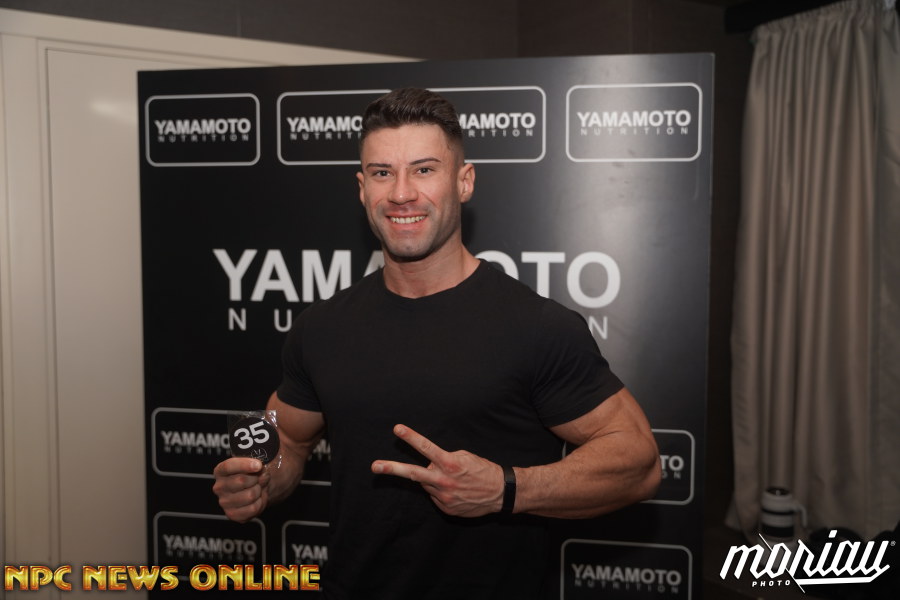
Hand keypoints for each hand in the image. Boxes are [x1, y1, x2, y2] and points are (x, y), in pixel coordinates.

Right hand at [212, 457, 269, 522]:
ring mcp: (224, 502)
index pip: (229, 466)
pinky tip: (256, 499)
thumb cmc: (252, 473)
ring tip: (257, 488)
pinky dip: (260, 503)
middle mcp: (219, 487)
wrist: (256, 489)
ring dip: (259, 491)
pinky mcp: (232, 514)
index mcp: (220, 471)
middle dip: (256, 478)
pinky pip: (252, 508)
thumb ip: (257, 463)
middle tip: (259, 478)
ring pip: (250, 495)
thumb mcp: (253, 463)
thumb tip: (262, 471)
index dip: (244, 465)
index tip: (258, 465)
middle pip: (241, 480)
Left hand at [371, 424, 504, 517]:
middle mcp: (444, 481)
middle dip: (391, 469)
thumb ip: (444, 459)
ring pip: (426, 484)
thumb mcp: (465, 457)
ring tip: (453, 479)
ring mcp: (443, 497)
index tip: (397, 429)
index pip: (426, 448)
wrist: (501, 494)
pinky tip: (456, 491)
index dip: (411, 437)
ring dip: (432, 479)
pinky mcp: (445, 509)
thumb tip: (429, 464)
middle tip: (374, 467)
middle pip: (412, 473)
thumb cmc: (483, 470)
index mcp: (450, 464)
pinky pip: (435, 496)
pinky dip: (441, 491)